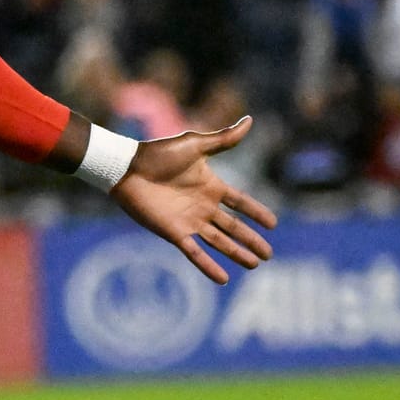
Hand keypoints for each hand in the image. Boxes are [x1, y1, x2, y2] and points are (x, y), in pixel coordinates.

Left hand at [110, 117, 277, 284]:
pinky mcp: (174, 232)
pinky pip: (195, 253)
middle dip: (251, 240)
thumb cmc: (158, 154)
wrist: (127, 168)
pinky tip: (223, 279)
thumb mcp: (195, 145)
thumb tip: (250, 120)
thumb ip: (223, 139)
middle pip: (233, 227)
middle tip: (269, 255)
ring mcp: (189, 221)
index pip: (240, 202)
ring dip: (237, 253)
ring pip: (219, 242)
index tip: (273, 224)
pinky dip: (208, 266)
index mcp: (210, 186)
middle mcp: (202, 206)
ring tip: (254, 264)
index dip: (256, 212)